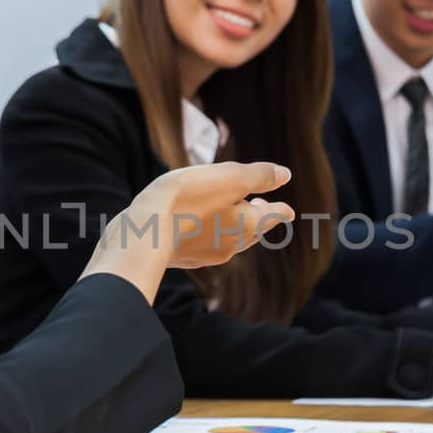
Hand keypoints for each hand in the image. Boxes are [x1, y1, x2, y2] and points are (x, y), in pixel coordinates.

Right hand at [80, 162, 295, 302]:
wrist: (144, 231)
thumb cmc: (188, 199)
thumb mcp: (229, 177)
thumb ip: (259, 176)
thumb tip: (285, 175)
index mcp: (248, 225)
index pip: (273, 216)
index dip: (281, 210)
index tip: (289, 211)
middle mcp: (232, 244)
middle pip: (253, 231)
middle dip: (258, 218)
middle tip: (259, 205)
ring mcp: (207, 254)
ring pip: (230, 240)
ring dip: (235, 226)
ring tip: (230, 212)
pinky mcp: (184, 257)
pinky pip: (206, 244)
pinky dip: (211, 232)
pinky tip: (199, 225)